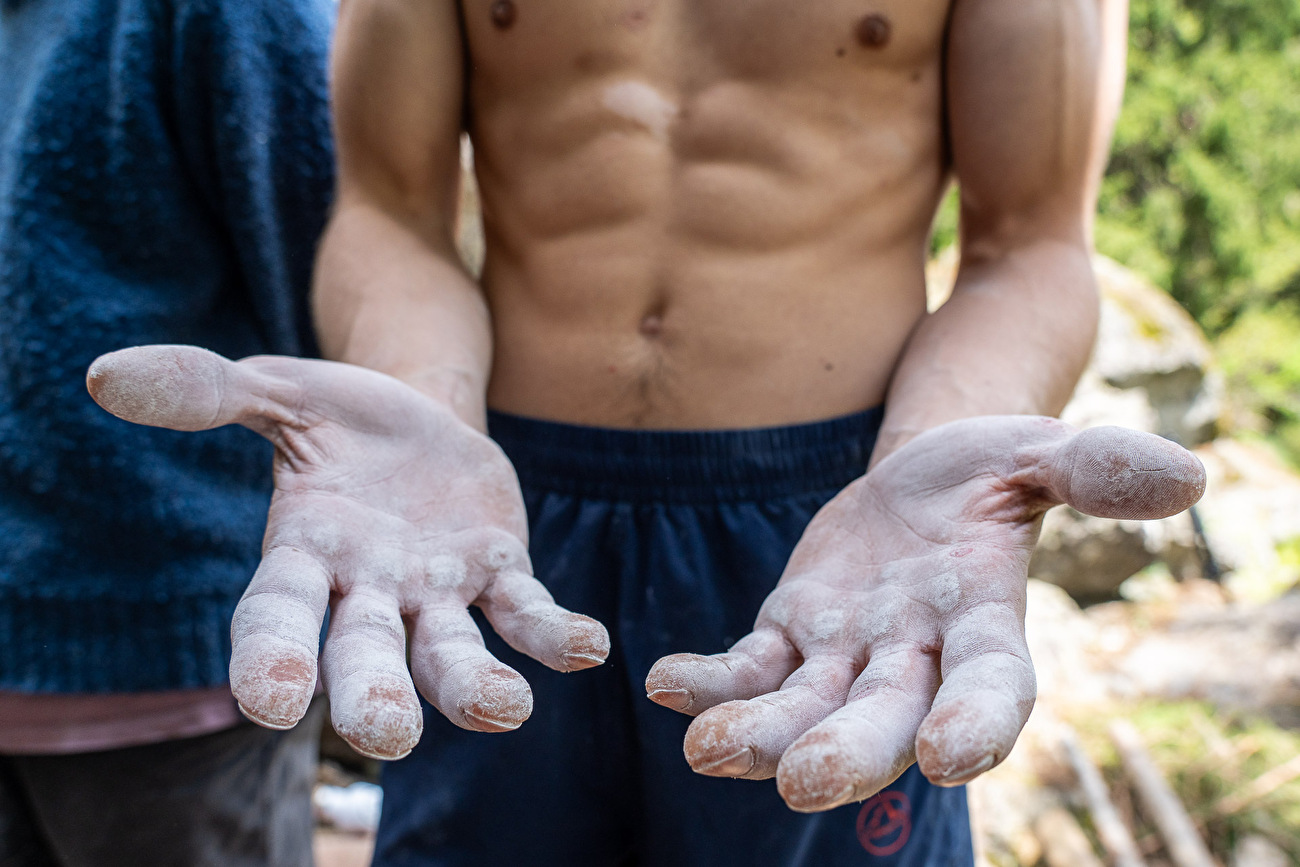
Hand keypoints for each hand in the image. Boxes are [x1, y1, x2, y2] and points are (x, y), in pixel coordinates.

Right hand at [88, 345, 608, 758]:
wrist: (422, 416)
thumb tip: (108, 376)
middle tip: (388, 736)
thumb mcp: (281, 391)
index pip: (276, 619)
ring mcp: (437, 593)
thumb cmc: (343, 419)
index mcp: (304, 555)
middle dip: (375, 698)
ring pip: (451, 657)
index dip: (271, 659)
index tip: (271, 702)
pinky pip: (527, 615)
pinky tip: (589, 646)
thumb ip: (210, 391)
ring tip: (506, 709)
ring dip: (474, 689)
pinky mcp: (498, 573)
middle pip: (366, 659)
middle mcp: (368, 593)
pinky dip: (554, 635)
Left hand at [645, 416, 1203, 810]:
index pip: (991, 689)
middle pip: (884, 721)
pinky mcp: (792, 633)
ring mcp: (848, 654)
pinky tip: (669, 684)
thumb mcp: (1038, 451)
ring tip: (709, 747)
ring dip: (760, 734)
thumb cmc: (989, 467)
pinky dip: (713, 682)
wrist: (924, 475)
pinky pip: (749, 668)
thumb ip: (1094, 468)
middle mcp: (914, 658)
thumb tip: (1185, 474)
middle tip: (802, 781)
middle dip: (848, 753)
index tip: (955, 759)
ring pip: (804, 709)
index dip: (977, 724)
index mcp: (984, 624)